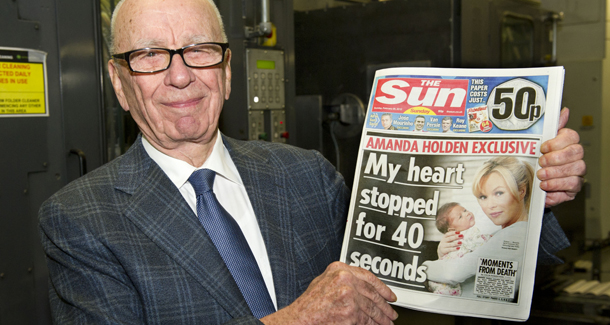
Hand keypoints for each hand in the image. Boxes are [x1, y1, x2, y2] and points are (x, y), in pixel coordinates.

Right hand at [261, 262, 397, 324]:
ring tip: (387, 322)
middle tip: (391, 312)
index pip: (368, 276)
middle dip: (384, 306)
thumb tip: (362, 286)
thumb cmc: (309, 304)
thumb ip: (343, 279)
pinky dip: (372, 324)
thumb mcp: (324, 282)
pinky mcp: (351, 313)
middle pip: (372, 294)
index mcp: (339, 270)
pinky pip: (366, 320)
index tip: (390, 295)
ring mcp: (349, 297)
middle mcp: (346, 280)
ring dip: (381, 318)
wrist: (300, 319)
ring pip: (371, 308)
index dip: (382, 288)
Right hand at [437, 231, 462, 257]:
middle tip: (461, 235)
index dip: (453, 233)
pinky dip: (454, 249)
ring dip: (455, 243)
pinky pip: (449, 249)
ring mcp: (443, 246)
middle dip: (456, 237)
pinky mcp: (444, 250)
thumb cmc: (447, 244)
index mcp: (444, 237)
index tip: (458, 232)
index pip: (448, 234)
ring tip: (461, 242)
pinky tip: (458, 248)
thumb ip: (453, 237)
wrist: (440, 251)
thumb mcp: (448, 239)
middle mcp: (443, 241)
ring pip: (450, 244)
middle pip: (450, 238)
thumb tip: (461, 234)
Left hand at [538, 108, 585, 206]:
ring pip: (575, 169)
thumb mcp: (538, 144)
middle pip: (576, 152)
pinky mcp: (573, 188)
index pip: (572, 136)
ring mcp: (576, 173)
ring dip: (555, 173)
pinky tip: (545, 186)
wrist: (531, 185)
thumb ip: (551, 127)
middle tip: (541, 162)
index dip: (558, 142)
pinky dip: (557, 186)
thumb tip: (564, 111)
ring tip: (541, 175)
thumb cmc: (537, 162)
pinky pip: (571, 186)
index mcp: (567, 143)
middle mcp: (575, 158)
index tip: (543, 148)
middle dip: (556, 158)